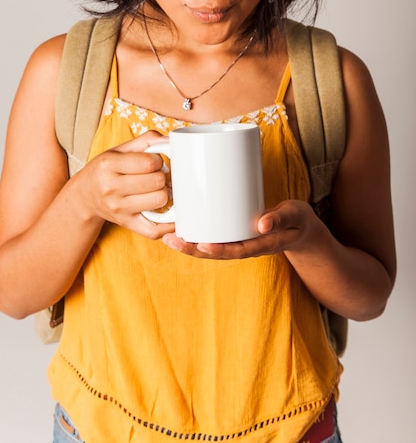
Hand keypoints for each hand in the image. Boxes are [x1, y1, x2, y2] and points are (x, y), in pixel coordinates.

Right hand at [78, 131, 174, 238]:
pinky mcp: (125, 223)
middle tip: (156, 175)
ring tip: (157, 189)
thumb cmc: (106, 170)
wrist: (84, 196)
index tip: (154, 162)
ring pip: (159, 200)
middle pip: (157, 181)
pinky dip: (167, 224)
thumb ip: (146, 140)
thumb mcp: (119, 150)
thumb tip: (170, 140)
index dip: (158, 160)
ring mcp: (118, 208)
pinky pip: (153, 230)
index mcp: (108, 165)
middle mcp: (111, 187)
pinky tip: (170, 214)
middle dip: (162, 176)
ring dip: (164, 193)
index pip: (149, 162)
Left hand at [162, 199, 321, 258]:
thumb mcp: (295, 215)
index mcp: (262, 244)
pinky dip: (197, 237)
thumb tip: (262, 224)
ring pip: (212, 248)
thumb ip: (280, 218)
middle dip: (192, 249)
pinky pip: (215, 240)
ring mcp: (239, 243)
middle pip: (216, 253)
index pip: (237, 251)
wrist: (301, 230)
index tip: (199, 245)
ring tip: (168, 237)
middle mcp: (247, 246)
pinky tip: (183, 229)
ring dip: (189, 245)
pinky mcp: (235, 235)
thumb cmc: (298, 221)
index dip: (218, 250)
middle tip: (169, 239)